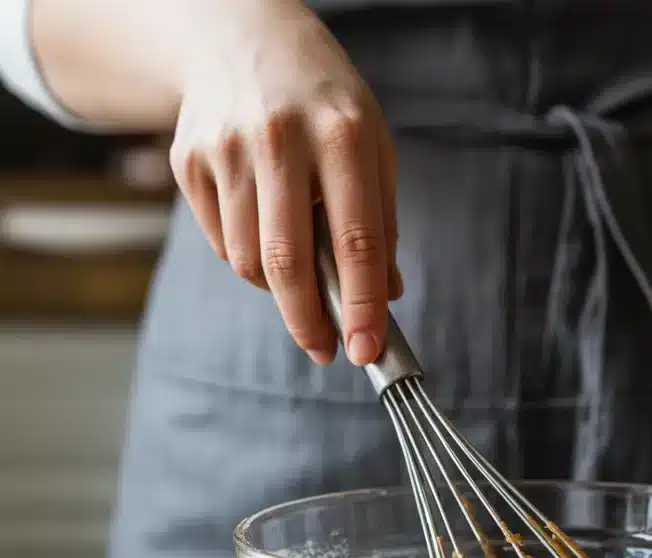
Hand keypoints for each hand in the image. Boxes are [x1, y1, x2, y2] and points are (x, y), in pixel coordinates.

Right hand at [169, 0, 399, 365]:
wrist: (238, 32)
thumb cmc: (322, 100)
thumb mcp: (371, 145)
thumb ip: (381, 223)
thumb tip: (385, 295)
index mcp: (341, 134)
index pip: (355, 241)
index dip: (362, 306)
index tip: (366, 351)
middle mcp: (279, 139)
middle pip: (288, 263)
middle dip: (309, 322)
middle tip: (325, 349)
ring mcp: (226, 148)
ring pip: (250, 261)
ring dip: (279, 289)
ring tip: (300, 272)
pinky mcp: (187, 159)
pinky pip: (221, 243)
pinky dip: (248, 258)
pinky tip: (265, 231)